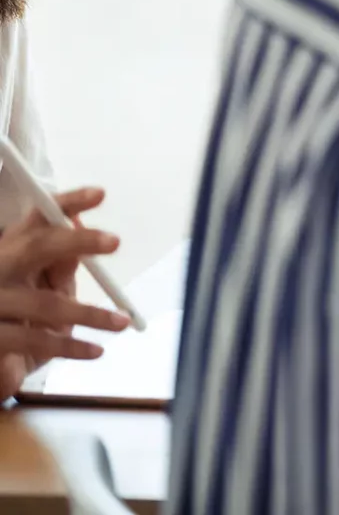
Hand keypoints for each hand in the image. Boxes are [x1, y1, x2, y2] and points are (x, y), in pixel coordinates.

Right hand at [0, 187, 127, 398]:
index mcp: (10, 251)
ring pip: (44, 303)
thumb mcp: (40, 288)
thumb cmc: (17, 317)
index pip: (36, 219)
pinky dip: (71, 347)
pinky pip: (36, 340)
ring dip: (89, 314)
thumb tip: (83, 228)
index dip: (66, 203)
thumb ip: (58, 265)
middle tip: (115, 241)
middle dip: (75, 241)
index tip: (99, 194)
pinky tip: (96, 351)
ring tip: (121, 323)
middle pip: (34, 247)